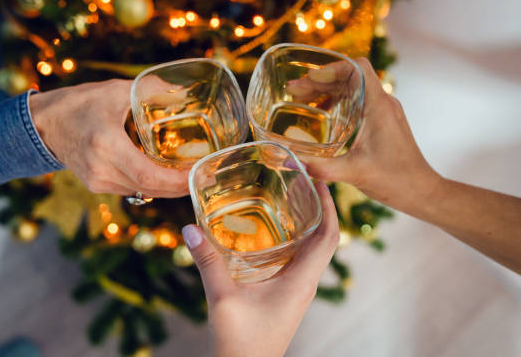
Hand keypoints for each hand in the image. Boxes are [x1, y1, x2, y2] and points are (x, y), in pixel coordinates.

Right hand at [29, 79, 188, 197]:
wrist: (41, 125)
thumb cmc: (78, 104)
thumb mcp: (115, 90)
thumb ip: (150, 89)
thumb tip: (182, 92)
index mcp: (107, 146)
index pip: (151, 176)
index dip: (178, 181)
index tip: (199, 174)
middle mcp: (102, 170)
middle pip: (151, 189)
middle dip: (180, 186)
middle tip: (204, 175)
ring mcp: (98, 182)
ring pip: (142, 191)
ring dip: (167, 187)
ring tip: (190, 174)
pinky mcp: (96, 185)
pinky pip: (131, 189)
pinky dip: (151, 184)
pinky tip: (165, 173)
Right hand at [182, 183, 338, 356]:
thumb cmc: (241, 343)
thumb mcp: (222, 298)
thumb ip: (208, 262)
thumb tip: (191, 228)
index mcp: (301, 281)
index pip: (329, 237)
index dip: (329, 207)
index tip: (321, 181)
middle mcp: (305, 284)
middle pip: (324, 239)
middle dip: (320, 209)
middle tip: (304, 183)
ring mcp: (298, 291)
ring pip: (312, 250)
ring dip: (308, 224)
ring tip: (291, 199)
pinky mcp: (287, 296)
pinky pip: (298, 261)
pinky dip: (294, 240)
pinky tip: (271, 232)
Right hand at [305, 58, 441, 209]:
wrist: (422, 192)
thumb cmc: (396, 180)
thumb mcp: (354, 173)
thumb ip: (320, 167)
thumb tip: (289, 162)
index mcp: (379, 107)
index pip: (357, 68)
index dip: (330, 68)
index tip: (309, 79)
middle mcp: (383, 103)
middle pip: (349, 77)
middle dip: (320, 80)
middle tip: (293, 91)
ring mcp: (384, 111)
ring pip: (352, 88)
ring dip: (326, 90)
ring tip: (301, 100)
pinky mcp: (383, 121)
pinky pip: (357, 101)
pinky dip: (337, 102)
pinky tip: (321, 115)